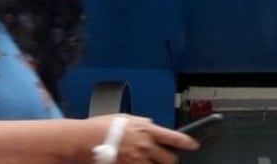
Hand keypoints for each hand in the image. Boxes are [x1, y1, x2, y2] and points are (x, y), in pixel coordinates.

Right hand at [85, 114, 199, 163]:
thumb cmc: (100, 127)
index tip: (193, 145)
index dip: (187, 142)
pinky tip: (135, 163)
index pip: (175, 137)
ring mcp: (137, 161)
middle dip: (170, 160)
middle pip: (170, 159)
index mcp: (146, 130)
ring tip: (146, 161)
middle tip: (166, 158)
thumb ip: (141, 123)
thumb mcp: (125, 118)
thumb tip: (150, 125)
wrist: (83, 139)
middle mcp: (145, 146)